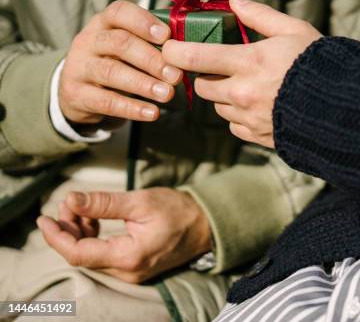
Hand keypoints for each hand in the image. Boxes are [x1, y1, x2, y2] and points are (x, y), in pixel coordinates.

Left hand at [37, 188, 210, 283]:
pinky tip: (94, 219)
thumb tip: (72, 199)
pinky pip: (103, 255)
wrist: (205, 226)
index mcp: (128, 256)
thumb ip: (104, 203)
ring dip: (79, 232)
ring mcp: (130, 271)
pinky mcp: (133, 267)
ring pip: (91, 255)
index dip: (56, 237)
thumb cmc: (178, 211)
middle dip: (68, 229)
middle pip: (81, 255)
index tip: (43, 219)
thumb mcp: (140, 202)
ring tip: (80, 207)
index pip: (78, 253)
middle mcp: (127, 271)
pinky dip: (93, 237)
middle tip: (69, 203)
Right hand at [60, 0, 182, 124]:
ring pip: (112, 72)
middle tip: (176, 75)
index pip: (119, 11)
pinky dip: (131, 108)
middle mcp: (88, 40)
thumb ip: (152, 42)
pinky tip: (152, 113)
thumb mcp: (128, 47)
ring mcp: (78, 67)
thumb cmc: (115, 62)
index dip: (143, 21)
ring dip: (144, 84)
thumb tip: (190, 45)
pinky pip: (105, 101)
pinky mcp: (75, 94)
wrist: (76, 90)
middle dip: (151, 59)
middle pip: (120, 43)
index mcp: (103, 23)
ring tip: (168, 94)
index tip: (167, 36)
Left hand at [162, 0, 321, 147]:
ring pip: (218, 108)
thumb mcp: (294, 31)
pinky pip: (235, 127)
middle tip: (224, 66)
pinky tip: (259, 107)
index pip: (194, 57)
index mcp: (249, 63)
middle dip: (206, 75)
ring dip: (225, 97)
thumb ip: (260, 16)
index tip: (171, 47)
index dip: (174, 51)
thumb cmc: (320, 65)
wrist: (343, 107)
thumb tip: (234, 1)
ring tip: (249, 87)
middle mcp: (242, 93)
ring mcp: (249, 118)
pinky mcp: (257, 136)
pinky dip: (239, 117)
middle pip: (201, 86)